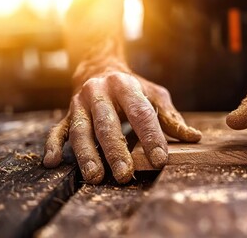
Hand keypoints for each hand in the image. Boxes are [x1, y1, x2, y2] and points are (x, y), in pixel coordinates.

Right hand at [43, 69, 200, 183]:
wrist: (99, 69)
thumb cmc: (132, 87)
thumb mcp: (154, 95)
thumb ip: (170, 117)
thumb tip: (194, 137)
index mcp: (125, 86)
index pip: (141, 113)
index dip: (152, 136)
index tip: (160, 159)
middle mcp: (99, 93)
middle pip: (107, 125)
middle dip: (116, 151)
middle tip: (126, 174)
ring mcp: (80, 104)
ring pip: (81, 131)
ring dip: (87, 155)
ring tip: (96, 176)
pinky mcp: (66, 114)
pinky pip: (57, 130)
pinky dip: (53, 146)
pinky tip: (52, 162)